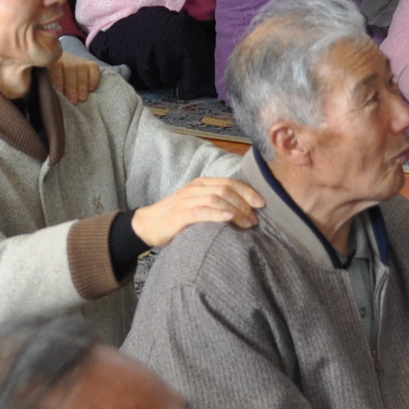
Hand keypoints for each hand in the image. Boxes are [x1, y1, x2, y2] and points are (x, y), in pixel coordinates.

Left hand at [45, 53, 102, 103]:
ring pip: (81, 67)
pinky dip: (93, 78)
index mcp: (49, 62)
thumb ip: (47, 88)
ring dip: (82, 84)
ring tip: (82, 98)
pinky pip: (93, 67)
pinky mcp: (88, 63)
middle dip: (71, 85)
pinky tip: (91, 90)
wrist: (60, 81)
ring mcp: (76, 59)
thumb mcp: (44, 87)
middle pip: (69, 67)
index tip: (59, 91)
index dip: (57, 78)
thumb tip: (49, 96)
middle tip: (73, 100)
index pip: (54, 66)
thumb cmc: (50, 88)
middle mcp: (63, 58)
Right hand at [129, 176, 263, 248]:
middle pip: (226, 189)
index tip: (262, 204)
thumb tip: (245, 213)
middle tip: (256, 219)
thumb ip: (216, 205)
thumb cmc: (176, 218)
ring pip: (216, 198)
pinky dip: (217, 214)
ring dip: (236, 210)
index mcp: (201, 184)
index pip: (229, 182)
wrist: (146, 225)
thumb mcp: (197, 206)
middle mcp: (194, 189)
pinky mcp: (179, 215)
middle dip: (245, 203)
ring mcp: (186, 200)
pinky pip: (201, 211)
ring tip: (247, 223)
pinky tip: (228, 218)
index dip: (248, 191)